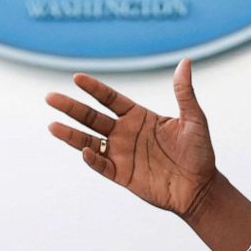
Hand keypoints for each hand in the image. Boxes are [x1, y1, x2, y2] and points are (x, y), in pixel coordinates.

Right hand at [46, 58, 216, 218]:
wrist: (201, 188)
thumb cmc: (199, 152)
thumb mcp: (194, 118)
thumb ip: (184, 92)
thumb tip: (185, 61)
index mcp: (139, 117)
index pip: (110, 99)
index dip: (94, 89)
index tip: (77, 78)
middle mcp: (125, 133)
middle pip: (92, 117)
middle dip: (71, 107)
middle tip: (50, 97)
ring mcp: (122, 154)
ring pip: (90, 141)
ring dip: (71, 134)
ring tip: (52, 125)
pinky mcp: (123, 175)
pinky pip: (103, 166)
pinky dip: (93, 159)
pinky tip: (86, 151)